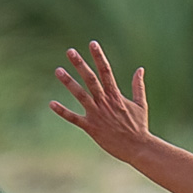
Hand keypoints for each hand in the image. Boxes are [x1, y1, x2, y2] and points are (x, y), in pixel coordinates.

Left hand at [51, 41, 151, 160]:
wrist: (138, 148)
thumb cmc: (140, 127)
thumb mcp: (141, 104)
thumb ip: (138, 86)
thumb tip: (140, 69)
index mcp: (116, 96)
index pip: (106, 71)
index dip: (99, 57)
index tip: (92, 43)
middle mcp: (105, 102)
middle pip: (91, 79)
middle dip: (80, 64)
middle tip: (70, 51)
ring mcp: (97, 114)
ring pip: (80, 95)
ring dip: (69, 82)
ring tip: (58, 70)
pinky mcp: (91, 127)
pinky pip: (74, 118)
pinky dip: (63, 111)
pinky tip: (51, 103)